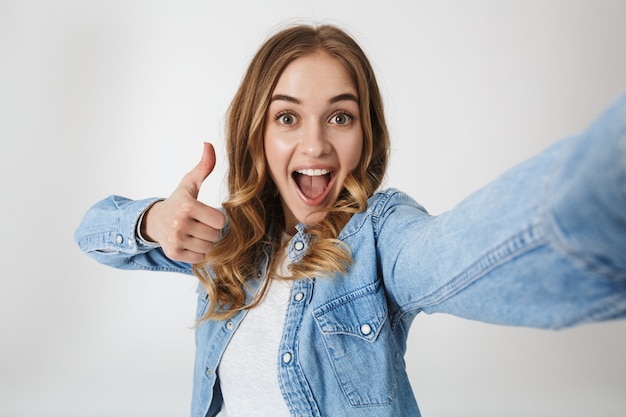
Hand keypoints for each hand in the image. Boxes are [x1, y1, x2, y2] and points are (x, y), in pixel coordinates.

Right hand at [141, 142, 225, 263]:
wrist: (154, 221)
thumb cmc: (178, 201)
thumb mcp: (190, 183)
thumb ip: (204, 167)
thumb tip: (208, 145)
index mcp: (187, 206)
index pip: (220, 220)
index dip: (216, 218)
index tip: (206, 213)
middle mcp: (180, 224)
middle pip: (215, 235)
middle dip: (210, 230)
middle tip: (198, 223)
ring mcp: (176, 240)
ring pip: (208, 246)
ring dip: (205, 241)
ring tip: (193, 232)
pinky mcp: (173, 253)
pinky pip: (200, 257)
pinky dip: (197, 252)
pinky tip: (188, 242)